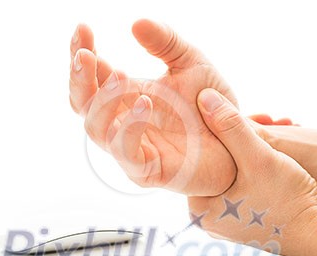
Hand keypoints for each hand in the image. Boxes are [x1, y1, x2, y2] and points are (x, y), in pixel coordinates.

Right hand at [69, 19, 239, 195]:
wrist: (236, 142)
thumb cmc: (209, 106)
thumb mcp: (191, 64)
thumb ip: (166, 43)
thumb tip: (137, 23)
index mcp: (126, 96)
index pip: (91, 77)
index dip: (81, 54)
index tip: (83, 28)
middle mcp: (121, 122)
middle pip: (82, 104)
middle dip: (79, 78)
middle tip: (85, 54)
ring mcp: (130, 148)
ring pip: (96, 129)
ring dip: (103, 102)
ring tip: (121, 76)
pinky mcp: (145, 171)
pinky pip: (125, 152)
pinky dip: (129, 128)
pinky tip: (144, 104)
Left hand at [188, 89, 316, 255]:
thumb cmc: (290, 201)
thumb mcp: (258, 158)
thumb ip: (231, 127)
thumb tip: (203, 98)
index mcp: (199, 210)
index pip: (197, 160)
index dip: (216, 132)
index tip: (237, 116)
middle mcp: (207, 219)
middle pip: (216, 166)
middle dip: (238, 139)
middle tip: (263, 120)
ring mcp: (225, 222)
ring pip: (232, 174)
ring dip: (250, 151)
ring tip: (274, 130)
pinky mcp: (243, 221)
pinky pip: (242, 185)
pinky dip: (255, 168)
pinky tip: (274, 154)